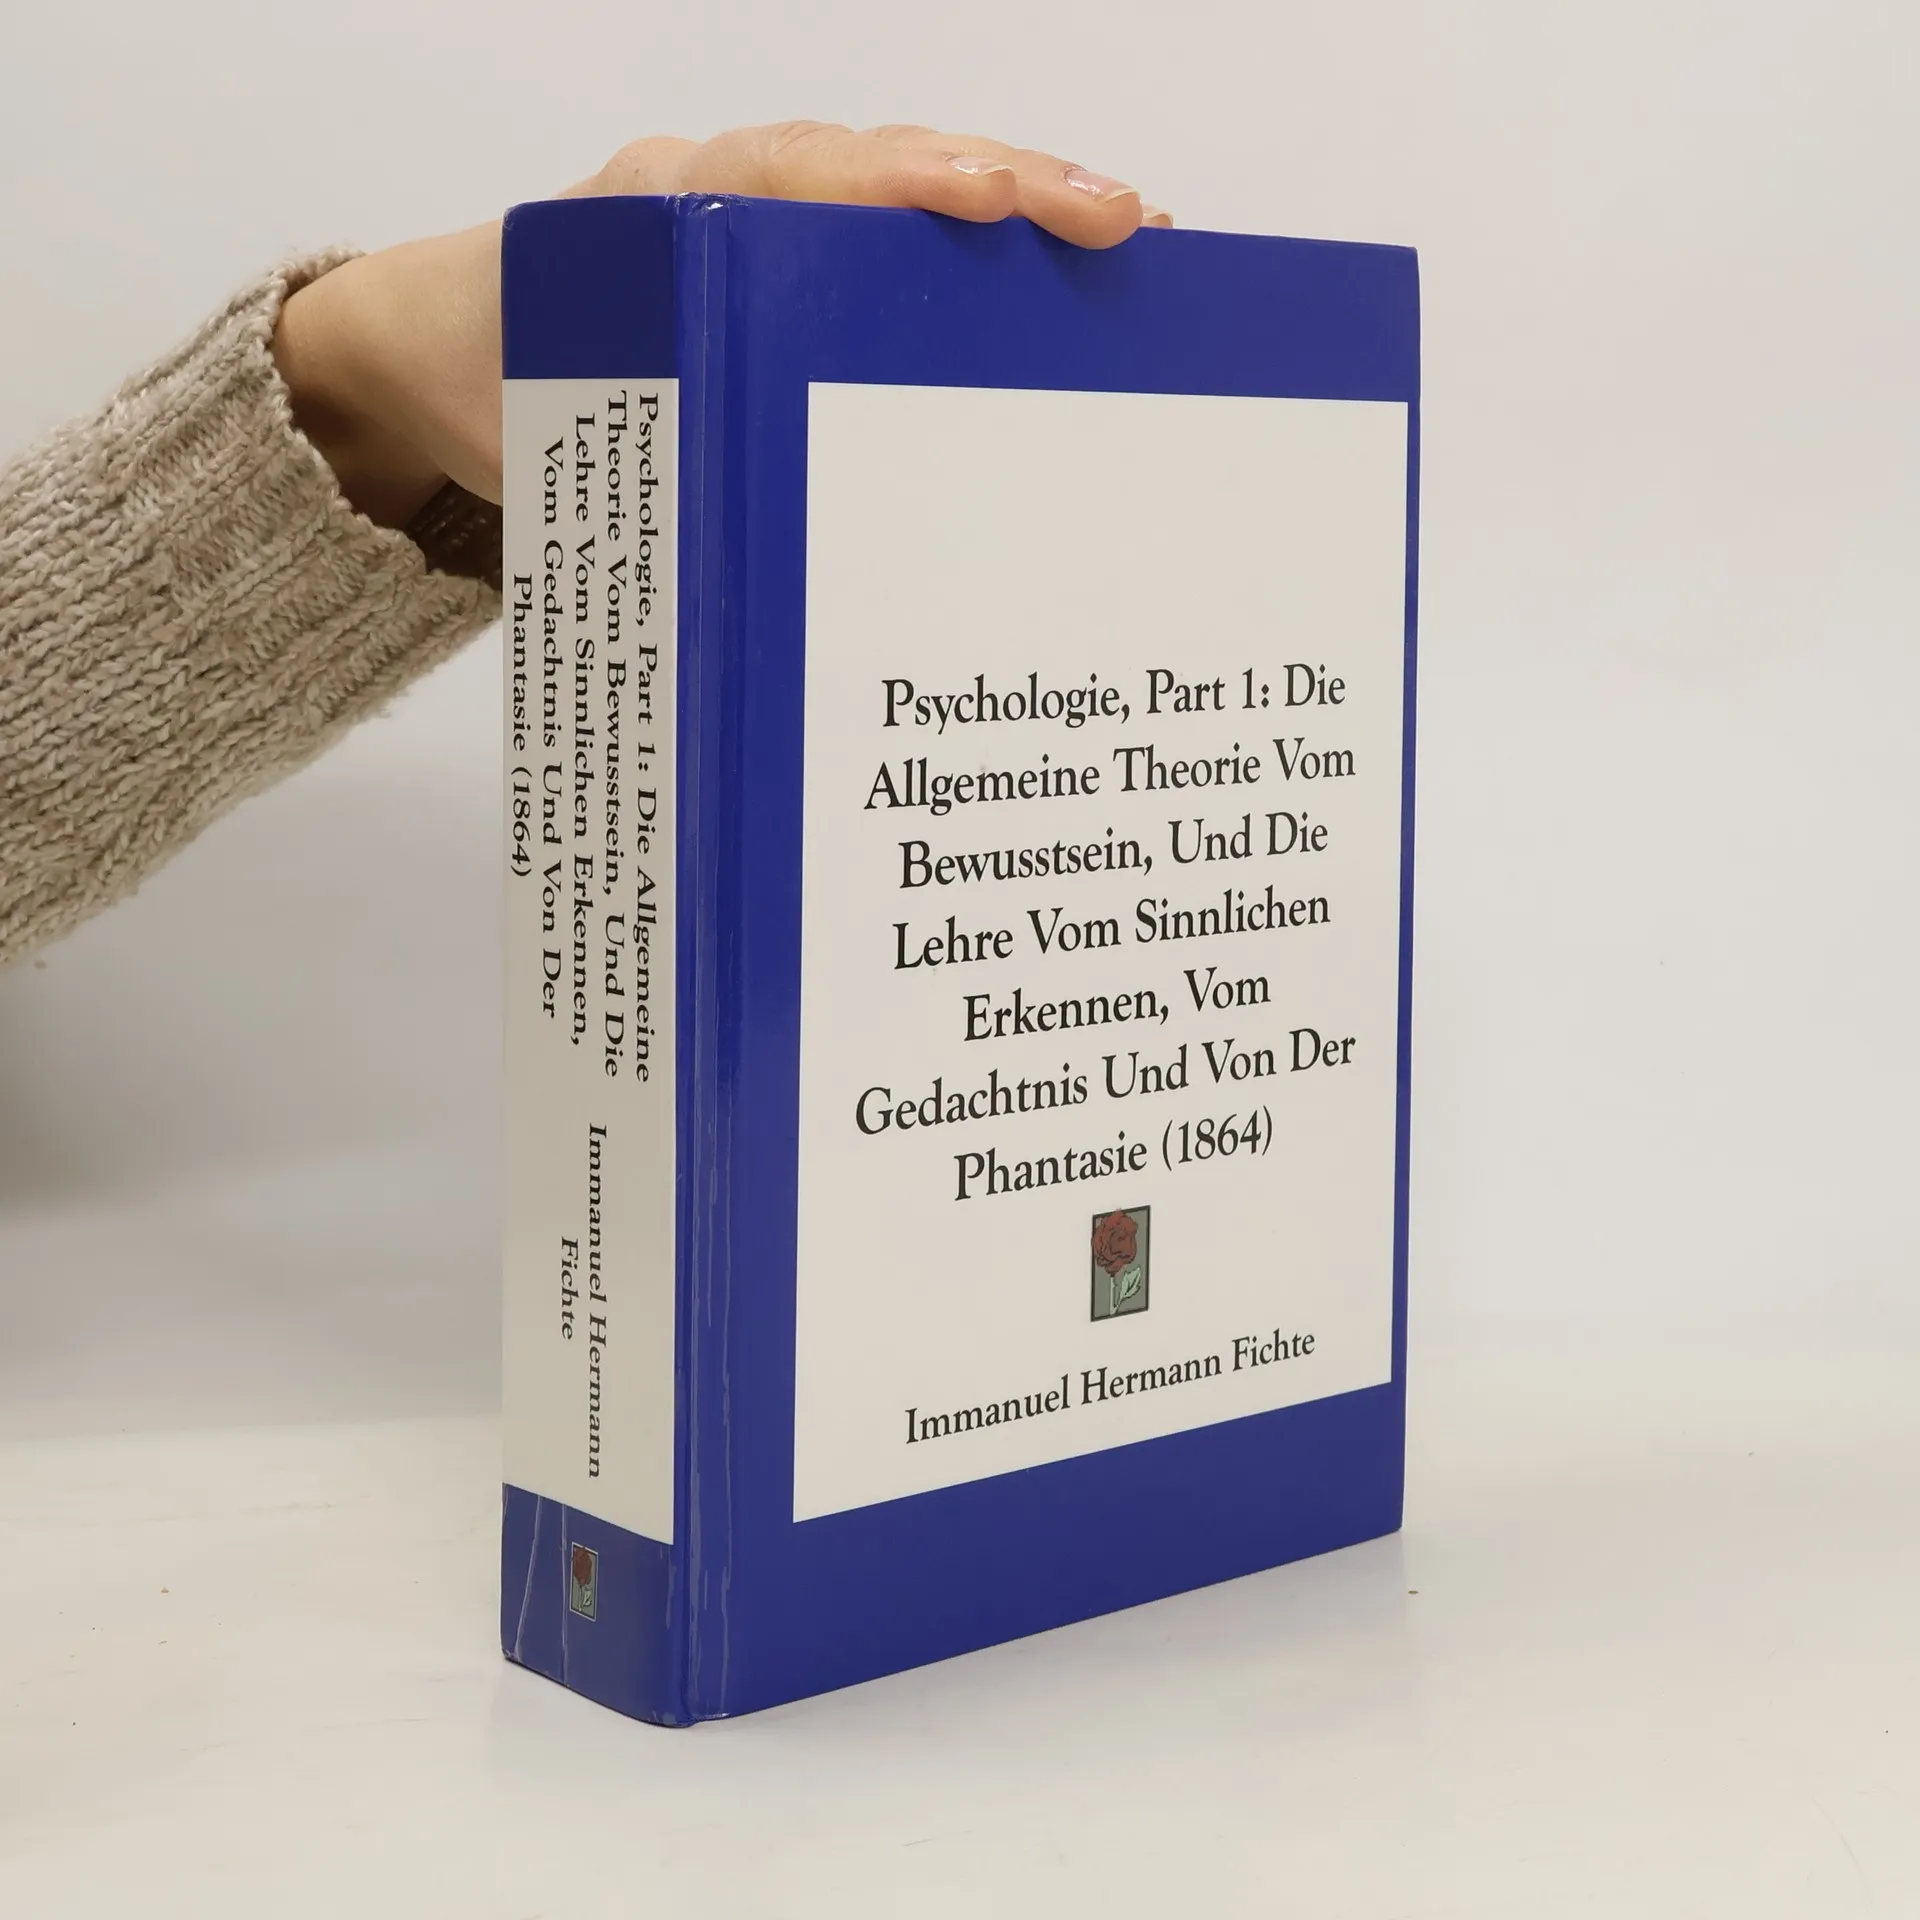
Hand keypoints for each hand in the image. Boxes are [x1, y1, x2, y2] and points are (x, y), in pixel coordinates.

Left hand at [273, 123, 1170, 531]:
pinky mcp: (779, 262)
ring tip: (1124, 239)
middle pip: (881, 163)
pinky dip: (970, 250)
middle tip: (1118, 221)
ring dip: (1012, 208)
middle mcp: (721, 197)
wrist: (426, 361)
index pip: (798, 176)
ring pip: (897, 189)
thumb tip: (726, 613)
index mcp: (660, 217)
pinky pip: (883, 234)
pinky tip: (1048, 285)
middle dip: (1008, 183)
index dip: (902, 188)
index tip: (991, 202)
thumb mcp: (540, 445)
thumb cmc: (488, 388)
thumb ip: (618, 496)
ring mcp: (758, 221)